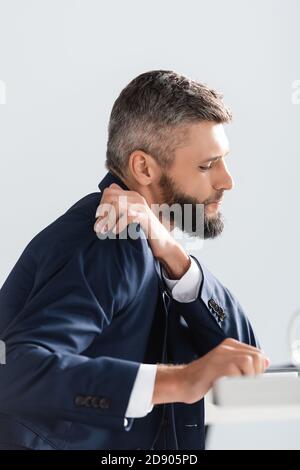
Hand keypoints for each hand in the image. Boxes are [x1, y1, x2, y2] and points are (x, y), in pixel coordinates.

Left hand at [94, 183, 190, 278]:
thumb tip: (102, 205)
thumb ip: (120, 208)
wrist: (164, 243)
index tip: (99, 218)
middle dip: (102, 212)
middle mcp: (136, 198)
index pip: (109, 191)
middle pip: (111, 197)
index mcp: (132, 196)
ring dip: (107, 219)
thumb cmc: (145, 232)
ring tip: (103, 231)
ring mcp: (141, 207)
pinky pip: (128, 216)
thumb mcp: (131, 217)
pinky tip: (115, 232)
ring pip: (117, 206)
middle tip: (98, 227)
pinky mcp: (145, 217)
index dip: (101, 204)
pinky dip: (119, 224)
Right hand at [152, 338, 269, 405]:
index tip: (251, 380)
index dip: (260, 369)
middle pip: (255, 356)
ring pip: (247, 362)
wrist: (182, 381)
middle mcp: (226, 347)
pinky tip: (229, 388)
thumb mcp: (228, 368)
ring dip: (247, 378)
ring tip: (238, 385)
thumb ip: (245, 364)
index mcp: (230, 345)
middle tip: (246, 384)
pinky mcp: (214, 366)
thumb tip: (266, 361)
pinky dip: (236, 383)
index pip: (258, 353)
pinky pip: (234, 371)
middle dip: (256, 373)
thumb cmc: (204, 378)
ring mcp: (219, 355)